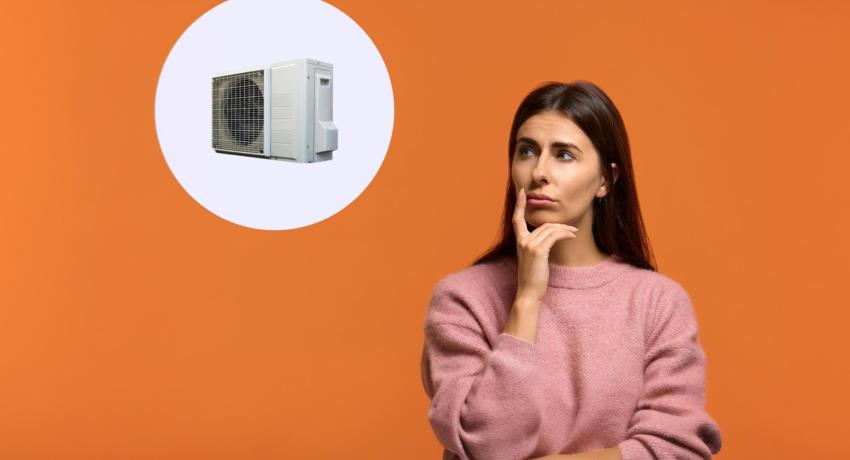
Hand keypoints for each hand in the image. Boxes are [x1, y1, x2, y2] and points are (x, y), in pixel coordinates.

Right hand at [513, 187, 577, 302]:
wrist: (529, 292)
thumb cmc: (532, 277)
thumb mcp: (531, 258)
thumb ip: (535, 245)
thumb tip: (549, 237)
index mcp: (519, 241)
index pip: (517, 219)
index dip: (520, 204)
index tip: (523, 192)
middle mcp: (522, 241)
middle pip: (543, 225)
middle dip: (559, 225)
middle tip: (572, 229)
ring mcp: (529, 245)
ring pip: (550, 229)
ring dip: (565, 230)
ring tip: (575, 232)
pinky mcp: (538, 251)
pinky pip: (554, 236)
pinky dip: (564, 234)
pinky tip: (572, 236)